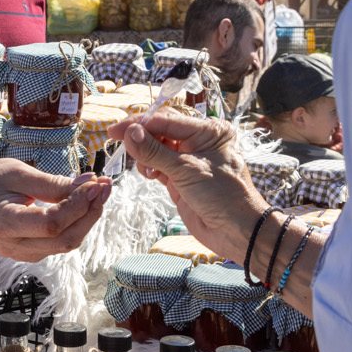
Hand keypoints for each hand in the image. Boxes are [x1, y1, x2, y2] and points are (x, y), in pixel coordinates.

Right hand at [0, 163, 111, 261]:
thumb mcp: (19, 172)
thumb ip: (53, 183)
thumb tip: (90, 185)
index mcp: (3, 222)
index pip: (50, 224)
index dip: (77, 206)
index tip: (95, 184)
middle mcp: (11, 246)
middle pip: (63, 240)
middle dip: (89, 214)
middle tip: (104, 187)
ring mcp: (21, 254)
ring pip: (66, 244)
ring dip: (87, 219)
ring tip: (98, 192)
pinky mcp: (30, 254)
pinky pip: (60, 243)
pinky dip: (76, 224)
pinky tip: (83, 204)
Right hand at [107, 111, 266, 257]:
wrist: (235, 231)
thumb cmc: (221, 195)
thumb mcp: (185, 170)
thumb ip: (154, 151)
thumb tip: (129, 132)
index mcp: (208, 130)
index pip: (166, 120)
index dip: (139, 124)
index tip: (115, 130)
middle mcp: (199, 141)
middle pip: (160, 131)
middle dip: (140, 138)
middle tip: (120, 143)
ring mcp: (189, 160)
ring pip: (157, 148)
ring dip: (145, 155)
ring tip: (146, 168)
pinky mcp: (181, 178)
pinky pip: (158, 165)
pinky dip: (149, 167)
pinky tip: (149, 174)